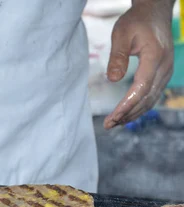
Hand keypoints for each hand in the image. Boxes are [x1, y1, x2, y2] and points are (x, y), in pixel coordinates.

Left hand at [104, 0, 174, 128]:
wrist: (155, 13)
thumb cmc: (136, 21)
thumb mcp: (121, 34)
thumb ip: (117, 57)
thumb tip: (113, 79)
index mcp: (155, 57)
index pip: (141, 88)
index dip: (127, 105)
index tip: (112, 117)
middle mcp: (164, 67)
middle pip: (147, 98)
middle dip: (128, 114)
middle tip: (109, 125)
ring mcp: (166, 71)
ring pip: (151, 99)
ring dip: (133, 113)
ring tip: (115, 123)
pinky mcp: (163, 73)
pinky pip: (153, 94)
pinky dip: (140, 106)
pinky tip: (127, 114)